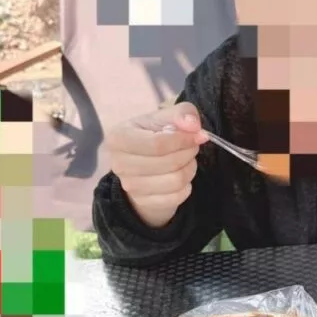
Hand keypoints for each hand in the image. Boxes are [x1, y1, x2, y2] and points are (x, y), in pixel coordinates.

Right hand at [106, 104, 208, 228]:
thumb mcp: (165, 118)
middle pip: (169, 163)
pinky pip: (176, 197)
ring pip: (175, 181)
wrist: (143, 165)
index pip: (157, 143)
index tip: (197, 135)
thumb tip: (193, 125)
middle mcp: (119, 163)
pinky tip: (181, 176)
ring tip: (186, 160)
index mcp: (119, 138)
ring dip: (189, 169)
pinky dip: (186, 186)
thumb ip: (182, 113)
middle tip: (192, 147)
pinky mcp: (143, 203)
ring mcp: (130, 186)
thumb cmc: (154, 136)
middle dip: (188, 153)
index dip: (183, 140)